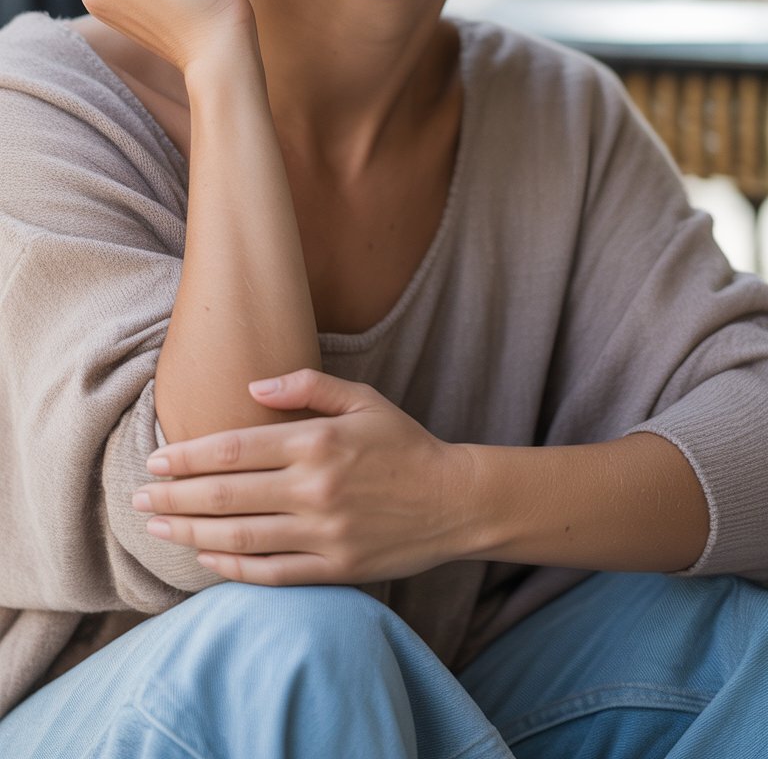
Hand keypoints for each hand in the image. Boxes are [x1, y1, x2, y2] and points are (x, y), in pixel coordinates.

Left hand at [132, 369, 473, 584]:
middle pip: (226, 496)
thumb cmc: (404, 444)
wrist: (455, 500)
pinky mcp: (335, 569)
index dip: (188, 456)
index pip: (234, 450)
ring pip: (240, 538)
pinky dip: (232, 568)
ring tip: (158, 526)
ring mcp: (324, 533)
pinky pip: (271, 574)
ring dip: (191, 533)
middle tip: (139, 496)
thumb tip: (253, 385)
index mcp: (317, 442)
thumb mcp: (362, 399)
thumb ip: (307, 385)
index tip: (157, 459)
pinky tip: (205, 558)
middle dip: (174, 496)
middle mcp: (315, 488)